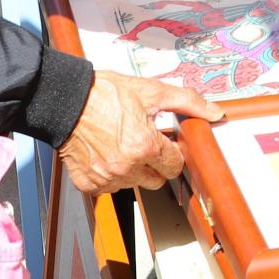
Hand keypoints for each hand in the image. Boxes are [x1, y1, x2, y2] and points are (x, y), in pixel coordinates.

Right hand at [58, 70, 222, 192]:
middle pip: (157, 180)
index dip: (171, 151)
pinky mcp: (88, 185)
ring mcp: (106, 179)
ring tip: (120, 144)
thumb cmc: (103, 94)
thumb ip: (187, 102)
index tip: (163, 141)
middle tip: (141, 141)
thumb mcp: (150, 90)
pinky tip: (104, 153)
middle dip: (154, 163)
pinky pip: (109, 187)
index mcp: (144, 146)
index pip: (175, 165)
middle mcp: (126, 168)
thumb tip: (214, 112)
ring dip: (132, 169)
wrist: (64, 101)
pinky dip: (110, 174)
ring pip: (133, 184)